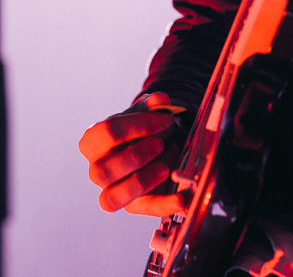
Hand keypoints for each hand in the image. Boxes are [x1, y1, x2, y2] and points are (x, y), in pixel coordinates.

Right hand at [79, 91, 187, 215]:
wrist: (157, 144)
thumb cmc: (144, 127)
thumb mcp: (147, 111)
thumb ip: (153, 104)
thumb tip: (160, 100)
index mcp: (94, 141)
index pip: (105, 133)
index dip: (136, 125)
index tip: (164, 119)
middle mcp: (97, 169)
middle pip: (102, 170)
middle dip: (134, 156)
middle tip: (160, 144)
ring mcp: (113, 190)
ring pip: (111, 198)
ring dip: (140, 183)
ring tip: (165, 168)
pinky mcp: (134, 206)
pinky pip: (143, 210)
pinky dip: (164, 206)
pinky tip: (181, 199)